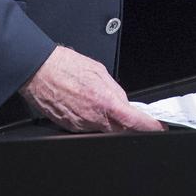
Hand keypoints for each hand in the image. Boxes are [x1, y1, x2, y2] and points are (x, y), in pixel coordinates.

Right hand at [19, 45, 164, 132]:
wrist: (38, 71)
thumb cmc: (64, 65)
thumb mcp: (99, 70)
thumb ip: (115, 89)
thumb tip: (125, 102)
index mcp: (104, 101)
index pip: (134, 121)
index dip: (149, 126)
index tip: (157, 127)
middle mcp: (93, 118)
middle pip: (121, 130)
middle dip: (130, 124)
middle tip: (130, 112)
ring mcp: (81, 125)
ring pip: (105, 130)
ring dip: (110, 121)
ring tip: (98, 100)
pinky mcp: (70, 128)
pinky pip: (89, 128)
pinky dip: (93, 120)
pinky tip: (86, 105)